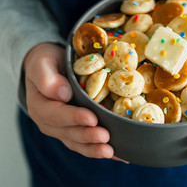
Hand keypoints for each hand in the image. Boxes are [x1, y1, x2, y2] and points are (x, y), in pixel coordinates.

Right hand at [24, 42, 127, 161]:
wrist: (48, 66)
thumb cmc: (46, 62)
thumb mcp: (42, 64)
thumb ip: (48, 78)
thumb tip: (63, 93)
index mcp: (40, 106)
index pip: (57, 115)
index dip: (75, 118)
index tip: (91, 118)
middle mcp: (50, 122)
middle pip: (69, 132)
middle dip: (88, 136)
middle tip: (106, 137)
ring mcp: (62, 128)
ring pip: (78, 142)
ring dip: (94, 148)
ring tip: (111, 150)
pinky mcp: (74, 129)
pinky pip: (85, 142)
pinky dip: (99, 148)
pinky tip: (117, 152)